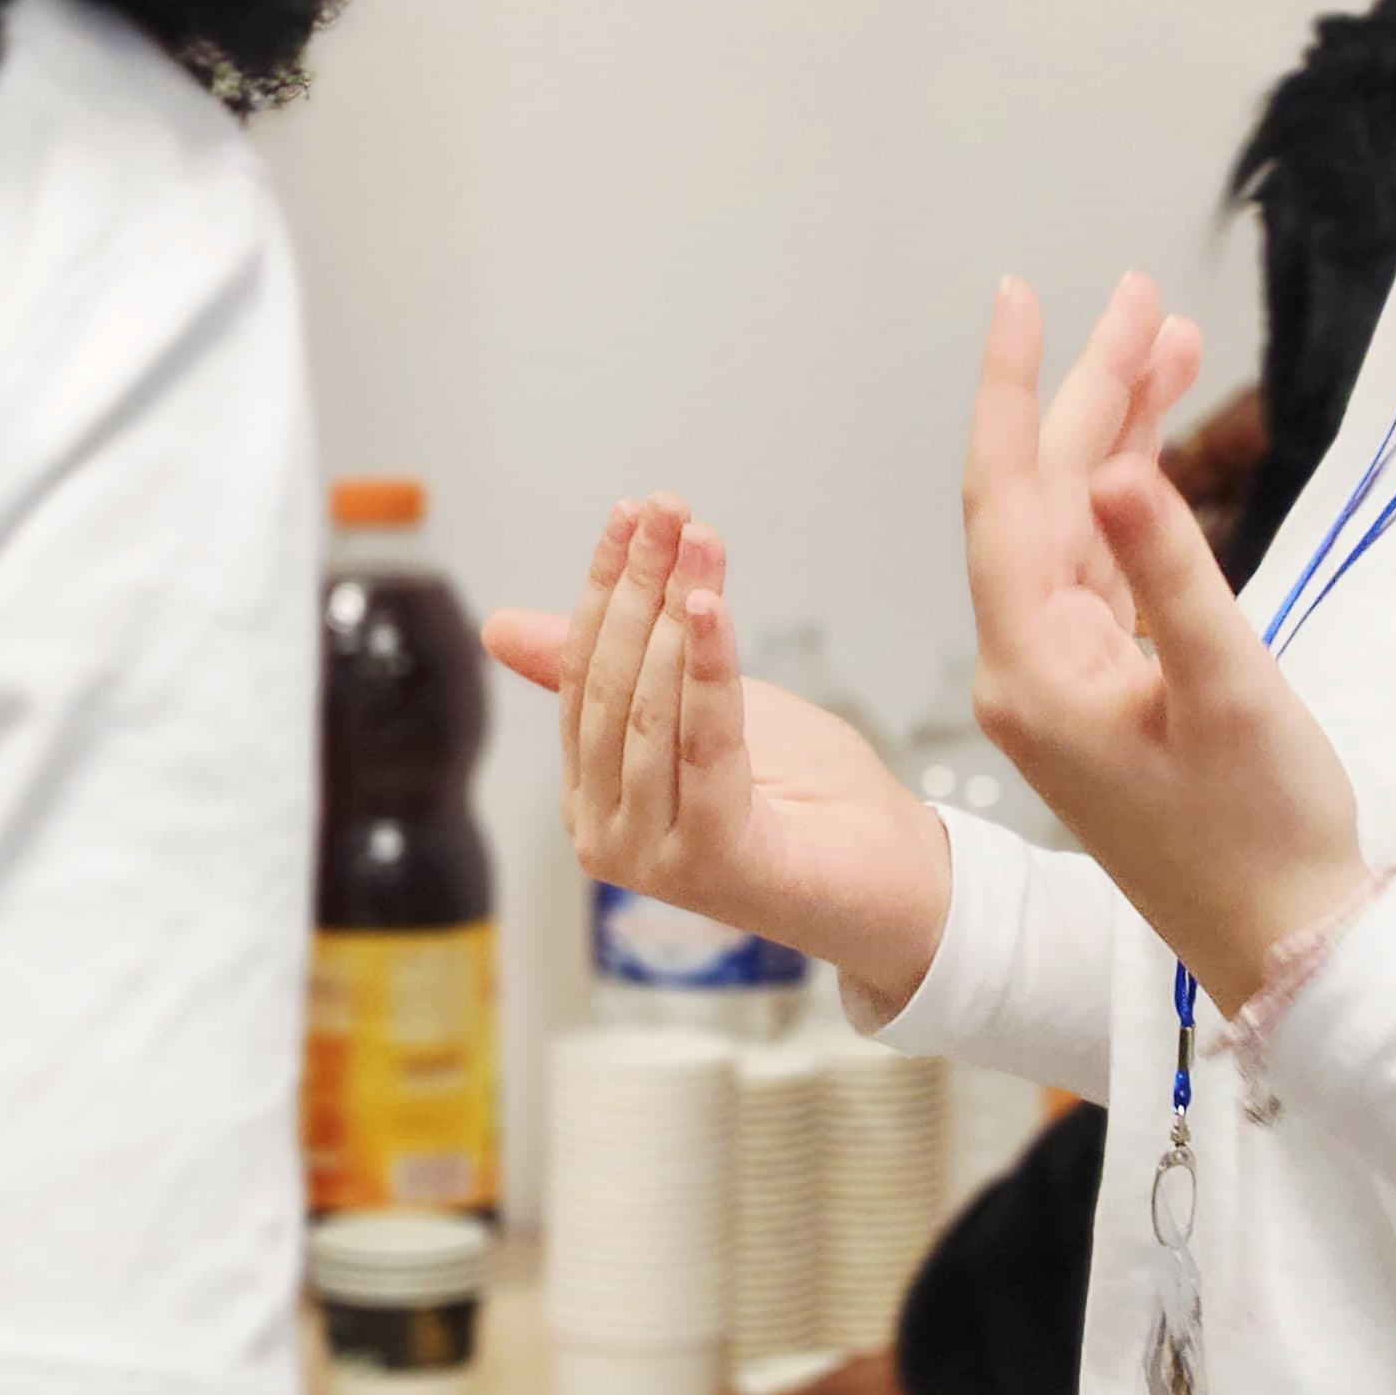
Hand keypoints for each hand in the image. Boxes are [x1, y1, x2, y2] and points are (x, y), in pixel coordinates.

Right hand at [483, 501, 950, 1014]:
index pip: (581, 672)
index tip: (630, 513)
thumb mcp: (703, 708)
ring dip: (676, 611)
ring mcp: (648, 857)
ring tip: (698, 539)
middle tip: (666, 509)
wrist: (899, 884)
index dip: (605, 587)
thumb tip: (496, 626)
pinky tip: (711, 608)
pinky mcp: (708, 864)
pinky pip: (703, 747)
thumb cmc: (808, 796)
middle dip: (638, 586)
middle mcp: (604, 832)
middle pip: (610, 685)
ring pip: (651, 710)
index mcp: (591, 794)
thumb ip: (620, 670)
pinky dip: (707, 671)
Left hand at [964, 276, 1366, 1019]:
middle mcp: (1026, 669)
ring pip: (1074, 524)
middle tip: (1145, 294)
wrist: (1286, 947)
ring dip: (1119, 433)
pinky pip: (1102, 568)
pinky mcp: (1104, 692)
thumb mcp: (1230, 690)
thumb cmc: (1264, 832)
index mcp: (1031, 669)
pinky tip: (1161, 444)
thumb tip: (1113, 463)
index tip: (1018, 294)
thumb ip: (1171, 569)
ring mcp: (1061, 682)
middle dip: (1091, 389)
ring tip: (1173, 337)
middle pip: (1041, 495)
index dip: (1011, 386)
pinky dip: (1134, 501)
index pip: (1004, 495)